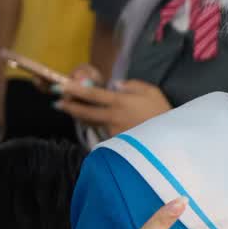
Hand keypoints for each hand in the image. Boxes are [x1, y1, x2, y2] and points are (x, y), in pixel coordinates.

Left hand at [56, 79, 171, 135]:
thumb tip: (115, 85)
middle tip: (57, 102)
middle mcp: (113, 117)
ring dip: (81, 116)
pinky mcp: (116, 143)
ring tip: (71, 110)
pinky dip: (98, 127)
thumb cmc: (162, 111)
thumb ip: (131, 85)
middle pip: (85, 111)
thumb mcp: (151, 91)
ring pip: (92, 122)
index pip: (92, 94)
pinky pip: (103, 132)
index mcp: (120, 101)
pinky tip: (95, 124)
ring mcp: (113, 131)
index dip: (74, 90)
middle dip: (69, 106)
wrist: (171, 138)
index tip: (61, 86)